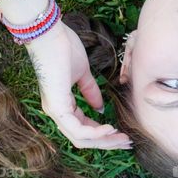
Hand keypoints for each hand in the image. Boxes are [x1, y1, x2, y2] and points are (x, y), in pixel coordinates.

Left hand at [25, 21, 132, 149]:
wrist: (49, 34)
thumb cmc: (63, 49)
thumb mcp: (83, 74)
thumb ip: (90, 91)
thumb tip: (100, 108)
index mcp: (62, 104)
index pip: (82, 128)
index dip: (103, 134)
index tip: (122, 132)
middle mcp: (57, 112)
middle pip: (83, 139)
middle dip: (107, 142)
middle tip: (127, 142)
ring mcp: (55, 111)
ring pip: (80, 139)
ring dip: (104, 141)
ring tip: (122, 138)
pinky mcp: (57, 108)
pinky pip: (77, 130)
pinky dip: (95, 133)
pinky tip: (110, 128)